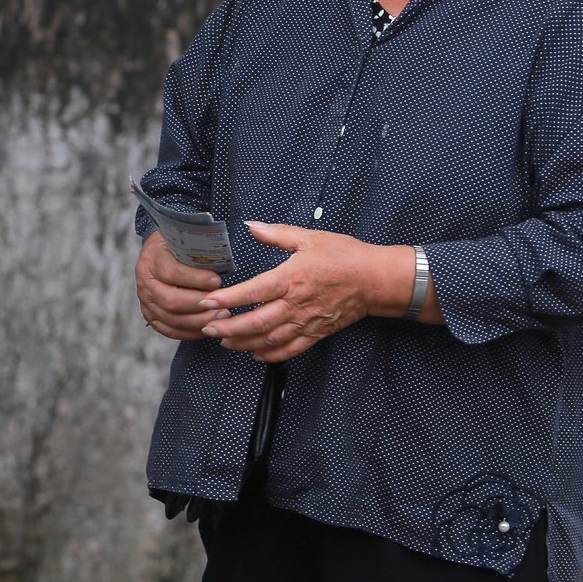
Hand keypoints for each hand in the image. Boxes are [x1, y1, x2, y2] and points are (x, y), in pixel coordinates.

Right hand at [136, 232, 226, 340]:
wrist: (159, 251)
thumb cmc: (177, 245)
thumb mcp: (184, 240)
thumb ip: (198, 250)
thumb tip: (224, 261)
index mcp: (152, 259)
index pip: (172, 273)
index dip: (196, 279)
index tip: (217, 281)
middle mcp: (145, 282)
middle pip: (171, 300)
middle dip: (200, 305)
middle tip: (223, 305)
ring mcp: (146, 301)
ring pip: (172, 319)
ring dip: (199, 321)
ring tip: (221, 316)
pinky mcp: (150, 315)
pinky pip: (169, 330)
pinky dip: (189, 332)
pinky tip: (206, 328)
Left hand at [196, 222, 432, 362]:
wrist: (375, 280)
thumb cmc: (345, 255)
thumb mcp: (310, 238)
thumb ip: (277, 234)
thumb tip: (252, 226)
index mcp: (291, 278)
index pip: (252, 292)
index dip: (227, 299)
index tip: (208, 301)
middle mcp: (295, 304)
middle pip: (255, 323)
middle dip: (228, 328)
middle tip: (208, 327)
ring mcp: (305, 321)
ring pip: (268, 339)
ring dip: (243, 343)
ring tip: (224, 341)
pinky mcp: (316, 333)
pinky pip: (290, 350)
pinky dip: (270, 355)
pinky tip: (256, 354)